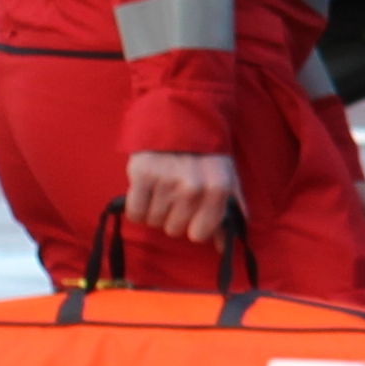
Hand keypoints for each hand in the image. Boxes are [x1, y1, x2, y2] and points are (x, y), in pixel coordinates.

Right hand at [122, 149, 240, 244]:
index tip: (193, 214)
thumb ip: (229, 213)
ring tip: (162, 188)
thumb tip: (224, 248)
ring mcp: (166, 181)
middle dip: (173, 218)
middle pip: (174, 230)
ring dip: (155, 210)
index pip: (200, 235)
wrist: (179, 118)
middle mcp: (193, 188)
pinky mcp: (142, 175)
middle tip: (175, 196)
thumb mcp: (227, 179)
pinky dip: (137, 208)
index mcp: (218, 189)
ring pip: (154, 222)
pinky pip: (135, 213)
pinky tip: (146, 191)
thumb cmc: (206, 154)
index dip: (194, 227)